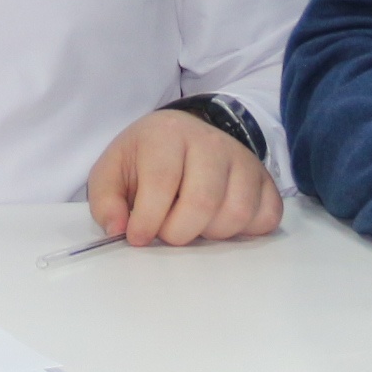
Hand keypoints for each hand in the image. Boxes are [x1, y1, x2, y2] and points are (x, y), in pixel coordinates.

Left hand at [86, 109, 283, 247]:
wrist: (179, 137)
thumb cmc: (144, 159)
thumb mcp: (111, 172)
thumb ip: (106, 201)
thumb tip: (117, 228)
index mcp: (167, 135)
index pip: (162, 182)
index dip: (148, 220)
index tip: (137, 236)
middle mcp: (210, 142)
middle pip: (203, 202)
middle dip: (178, 232)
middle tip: (166, 231)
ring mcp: (243, 159)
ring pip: (236, 213)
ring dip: (210, 234)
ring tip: (191, 224)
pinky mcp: (264, 179)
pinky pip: (266, 216)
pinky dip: (245, 231)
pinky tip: (219, 222)